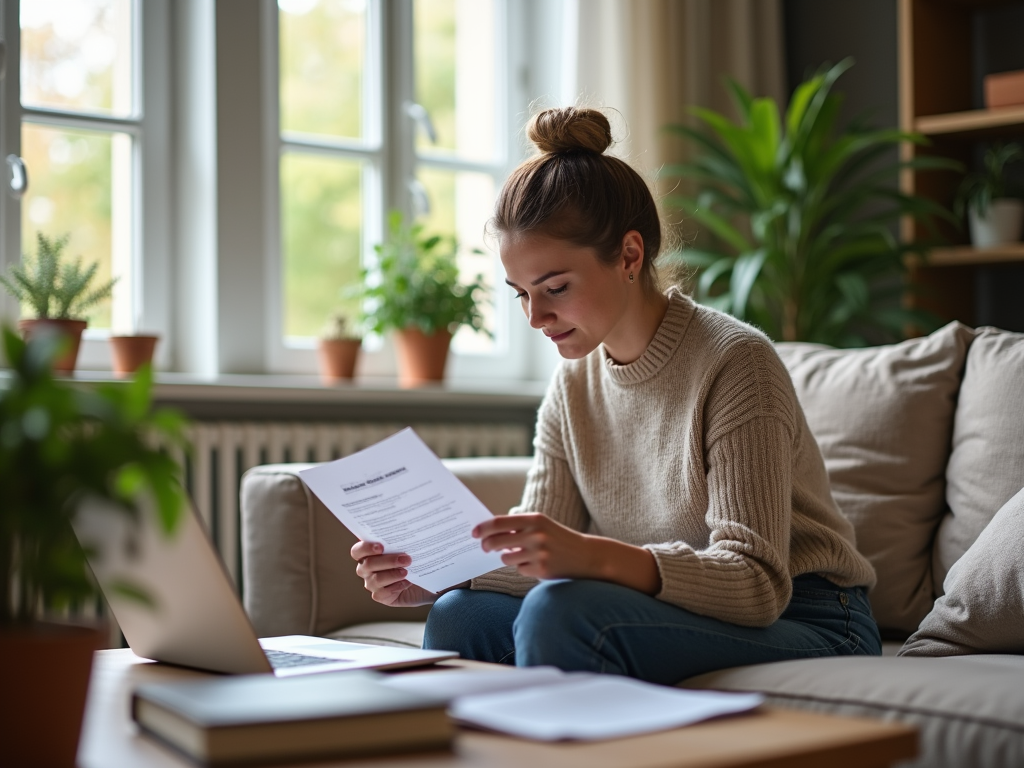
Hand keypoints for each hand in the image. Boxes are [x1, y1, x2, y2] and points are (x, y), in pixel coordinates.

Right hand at [350, 540, 437, 606]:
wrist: (426, 579)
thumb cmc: (414, 559)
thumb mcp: (410, 548)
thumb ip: (403, 540)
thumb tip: (410, 530)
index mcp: (368, 553)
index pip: (357, 550)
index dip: (365, 548)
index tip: (381, 547)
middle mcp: (366, 568)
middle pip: (368, 564)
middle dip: (388, 561)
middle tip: (406, 559)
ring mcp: (371, 583)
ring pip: (375, 579)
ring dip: (393, 574)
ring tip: (407, 571)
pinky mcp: (380, 595)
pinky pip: (382, 593)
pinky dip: (396, 587)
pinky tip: (407, 582)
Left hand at [472, 513, 598, 579]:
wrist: (587, 556)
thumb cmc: (559, 539)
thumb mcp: (542, 525)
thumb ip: (518, 526)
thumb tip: (489, 532)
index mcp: (535, 519)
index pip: (499, 522)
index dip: (483, 528)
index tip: (473, 532)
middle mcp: (536, 535)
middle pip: (497, 541)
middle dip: (487, 545)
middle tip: (484, 548)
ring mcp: (539, 553)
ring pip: (506, 558)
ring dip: (508, 558)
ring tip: (523, 555)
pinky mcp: (541, 570)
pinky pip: (520, 569)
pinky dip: (524, 568)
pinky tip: (537, 564)